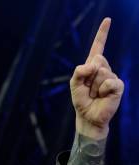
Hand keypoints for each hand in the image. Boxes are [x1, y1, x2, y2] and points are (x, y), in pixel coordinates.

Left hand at [70, 18, 123, 139]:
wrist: (88, 117)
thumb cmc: (82, 101)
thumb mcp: (74, 84)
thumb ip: (79, 71)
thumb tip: (93, 64)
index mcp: (93, 66)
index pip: (98, 47)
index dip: (103, 33)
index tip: (108, 20)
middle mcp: (104, 68)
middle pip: (97, 60)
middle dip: (89, 76)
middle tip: (89, 89)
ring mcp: (112, 76)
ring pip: (102, 72)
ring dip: (94, 86)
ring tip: (95, 95)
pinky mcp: (118, 86)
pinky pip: (109, 81)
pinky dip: (103, 90)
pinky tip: (103, 96)